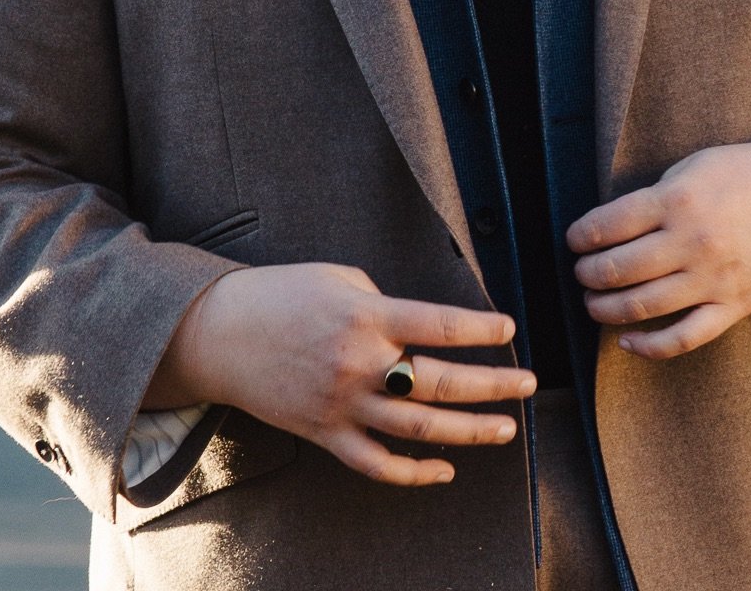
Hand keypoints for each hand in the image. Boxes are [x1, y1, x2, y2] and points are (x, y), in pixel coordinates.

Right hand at [148, 262, 533, 484]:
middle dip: (493, 386)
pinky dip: (413, 473)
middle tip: (530, 385)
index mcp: (367, 316)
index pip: (441, 326)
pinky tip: (445, 470)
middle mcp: (360, 364)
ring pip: (418, 429)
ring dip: (469, 432)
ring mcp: (342, 404)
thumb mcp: (342, 278)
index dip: (483, 330)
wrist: (220, 333)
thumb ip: (386, 303)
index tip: (511, 330)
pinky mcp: (323, 433)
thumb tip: (423, 329)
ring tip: (507, 429)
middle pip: (440, 383)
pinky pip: (375, 463)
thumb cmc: (284, 294)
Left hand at [566, 137, 750, 359]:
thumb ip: (657, 196)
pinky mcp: (734, 306)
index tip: (575, 240)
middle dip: (588, 274)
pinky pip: (684, 338)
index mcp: (678, 200)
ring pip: (641, 307)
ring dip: (606, 309)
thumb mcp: (698, 166)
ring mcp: (713, 279)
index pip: (607, 225)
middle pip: (617, 269)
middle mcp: (692, 242)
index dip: (581, 236)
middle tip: (582, 272)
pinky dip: (649, 347)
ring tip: (594, 301)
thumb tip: (612, 227)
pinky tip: (626, 342)